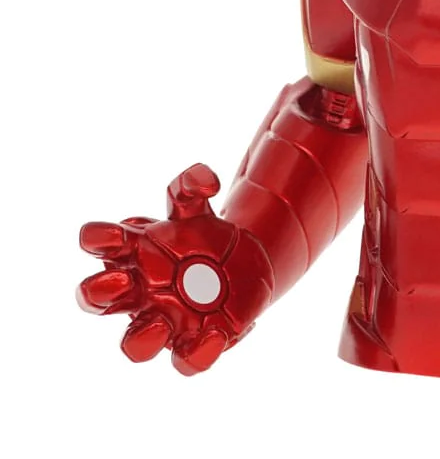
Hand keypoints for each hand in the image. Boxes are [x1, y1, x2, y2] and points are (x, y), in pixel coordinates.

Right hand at [77, 164, 272, 374]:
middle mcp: (139, 291)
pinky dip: (197, 351)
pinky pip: (185, 359)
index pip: (101, 244)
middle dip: (98, 293)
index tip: (106, 236)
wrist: (243, 265)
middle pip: (97, 300)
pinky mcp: (194, 341)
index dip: (97, 239)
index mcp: (134, 252)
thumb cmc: (202, 237)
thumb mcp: (197, 209)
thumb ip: (193, 187)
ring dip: (142, 338)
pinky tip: (216, 333)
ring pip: (135, 343)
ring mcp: (164, 320)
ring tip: (162, 323)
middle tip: (121, 281)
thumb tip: (204, 178)